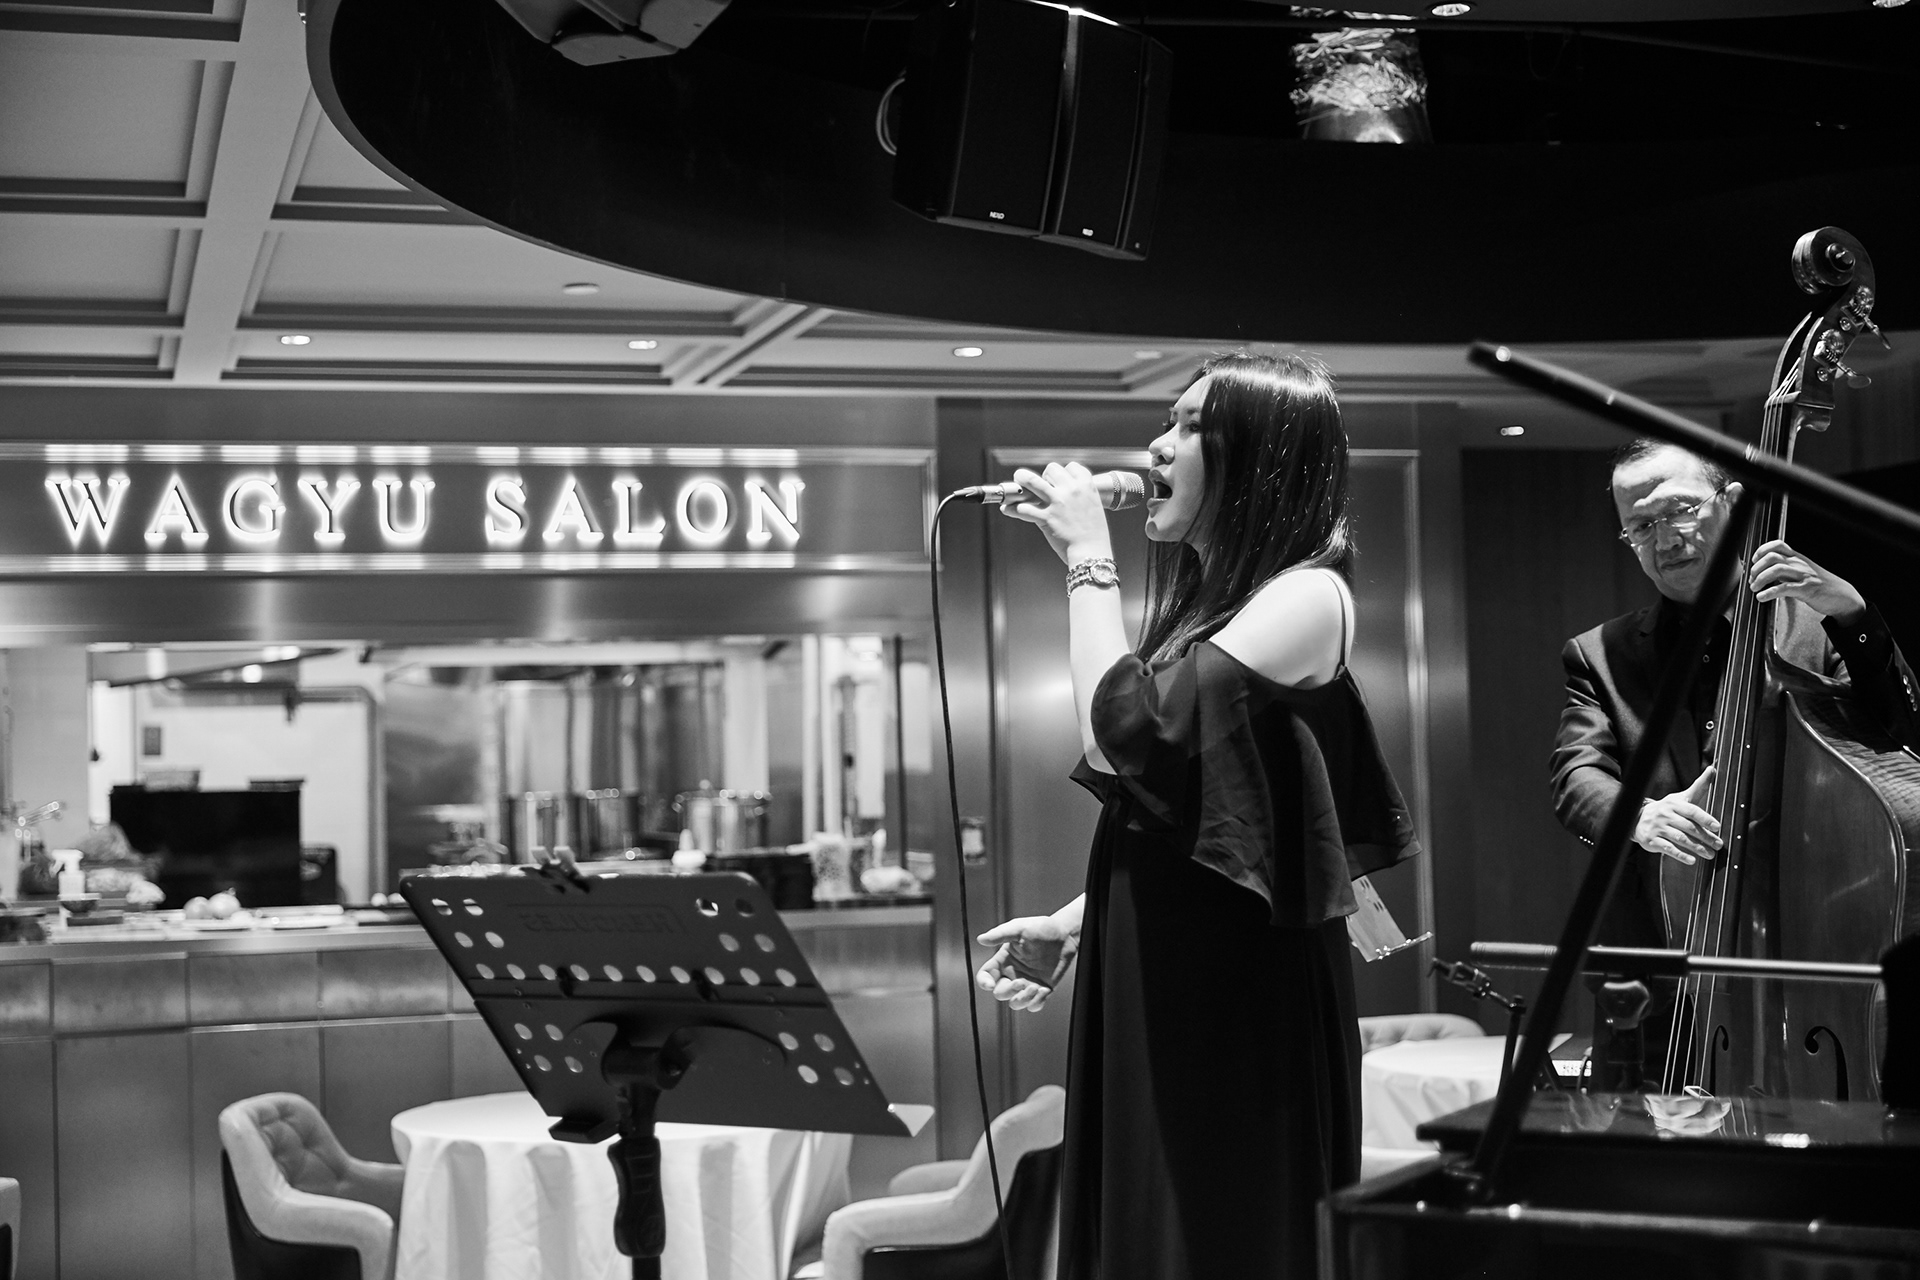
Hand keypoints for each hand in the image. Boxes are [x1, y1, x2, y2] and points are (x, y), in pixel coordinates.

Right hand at [975, 915, 1077, 1011]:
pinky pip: (1034, 1005)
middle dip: (1008, 991)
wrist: (1065, 935)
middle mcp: (1013, 973)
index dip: (984, 982)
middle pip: (1000, 993)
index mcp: (1004, 960)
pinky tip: (1044, 990)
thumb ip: (1000, 934)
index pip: (986, 975)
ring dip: (1022, 999)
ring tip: (1035, 988)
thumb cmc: (1042, 928)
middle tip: (1020, 982)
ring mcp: (1027, 983)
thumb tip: (981, 939)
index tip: (990, 984)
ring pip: (1015, 1003)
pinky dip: (1037, 1002)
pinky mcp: (1041, 990)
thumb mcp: (1019, 928)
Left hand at [999, 462, 1112, 565]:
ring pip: (1032, 480)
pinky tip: (1008, 509)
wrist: (1092, 552)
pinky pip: (1023, 508)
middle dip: (1044, 476)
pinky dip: (1013, 509)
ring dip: (1022, 478)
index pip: (1071, 467)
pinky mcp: (1045, 517)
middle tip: (1041, 486)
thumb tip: (1061, 494)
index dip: (1063, 472)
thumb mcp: (1093, 507)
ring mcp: (1057, 502)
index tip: (1058, 480)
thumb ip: (1079, 497)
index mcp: (1086, 486)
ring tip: (1017, 480)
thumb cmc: (1094, 534)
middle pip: (1051, 469)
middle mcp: (1071, 490)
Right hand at [1634, 766, 1721, 864]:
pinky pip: (1668, 849)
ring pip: (1679, 838)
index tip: (1717, 827)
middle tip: (1718, 845)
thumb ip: (1699, 786)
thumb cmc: (1666, 809)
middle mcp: (1665, 815)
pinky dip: (1680, 855)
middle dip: (1705, 837)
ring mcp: (1658, 828)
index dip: (1705, 818)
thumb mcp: (1681, 797)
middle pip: (1688, 827)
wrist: (1637, 818)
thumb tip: (1712, 769)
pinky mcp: (1652, 840)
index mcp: (1674, 804)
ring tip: (1710, 854)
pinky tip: (1692, 860)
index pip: (1691, 810)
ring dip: (1696, 848)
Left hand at [1748, 540, 1865, 623]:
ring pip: (1776, 570)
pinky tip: (1762, 597)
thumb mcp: (1802, 572)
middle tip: (1752, 579)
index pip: (1778, 545)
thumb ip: (1785, 570)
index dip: (1761, 551)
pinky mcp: (1806, 589)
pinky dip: (1769, 593)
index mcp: (1797, 558)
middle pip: (1772, 557)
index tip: (1754, 561)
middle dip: (1756, 568)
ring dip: (1760, 579)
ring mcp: (1803, 575)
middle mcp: (1799, 564)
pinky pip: (1784, 588)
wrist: (1842, 596)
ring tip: (1754, 588)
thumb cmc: (1820, 585)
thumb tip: (1763, 573)